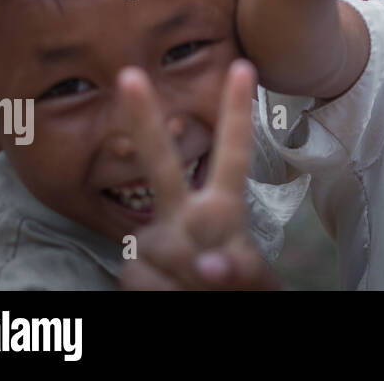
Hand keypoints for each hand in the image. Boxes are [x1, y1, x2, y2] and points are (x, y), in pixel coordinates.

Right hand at [118, 60, 278, 290]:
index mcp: (222, 207)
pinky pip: (143, 282)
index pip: (234, 156)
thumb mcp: (254, 281)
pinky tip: (172, 297)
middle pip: (161, 164)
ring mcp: (153, 239)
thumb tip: (213, 264)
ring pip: (160, 251)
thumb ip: (241, 270)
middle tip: (130, 74)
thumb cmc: (237, 289)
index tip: (245, 66)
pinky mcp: (129, 268)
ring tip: (200, 289)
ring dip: (187, 283)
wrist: (200, 317)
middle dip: (144, 121)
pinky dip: (163, 298)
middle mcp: (183, 214)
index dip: (237, 114)